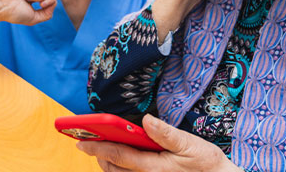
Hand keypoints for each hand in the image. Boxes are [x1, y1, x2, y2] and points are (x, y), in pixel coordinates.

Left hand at [77, 114, 240, 171]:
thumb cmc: (205, 163)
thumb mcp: (189, 144)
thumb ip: (166, 133)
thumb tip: (146, 120)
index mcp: (153, 167)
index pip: (118, 157)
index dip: (97, 148)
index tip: (80, 142)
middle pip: (113, 169)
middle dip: (98, 156)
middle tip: (87, 142)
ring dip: (108, 163)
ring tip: (101, 148)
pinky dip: (120, 168)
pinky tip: (122, 158)